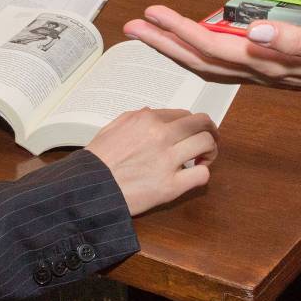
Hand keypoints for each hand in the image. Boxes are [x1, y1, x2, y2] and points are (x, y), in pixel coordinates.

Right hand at [86, 108, 217, 215]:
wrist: (90, 188)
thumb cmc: (98, 160)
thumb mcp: (112, 128)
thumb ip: (134, 117)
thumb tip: (151, 112)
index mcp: (147, 120)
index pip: (182, 114)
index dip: (190, 123)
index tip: (191, 132)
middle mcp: (161, 136)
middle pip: (201, 123)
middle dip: (210, 130)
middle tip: (211, 139)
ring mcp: (167, 160)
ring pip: (206, 143)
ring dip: (210, 150)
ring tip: (204, 159)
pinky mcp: (170, 186)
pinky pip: (202, 175)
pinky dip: (203, 174)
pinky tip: (194, 175)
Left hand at [122, 5, 300, 89]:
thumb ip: (293, 40)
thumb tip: (255, 31)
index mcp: (267, 64)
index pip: (212, 48)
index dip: (179, 31)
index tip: (152, 13)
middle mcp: (259, 71)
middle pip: (200, 59)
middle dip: (164, 42)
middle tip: (132, 24)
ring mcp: (263, 72)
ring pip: (209, 63)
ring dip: (177, 47)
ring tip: (150, 31)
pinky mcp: (270, 68)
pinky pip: (225, 62)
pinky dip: (201, 51)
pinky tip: (192, 42)